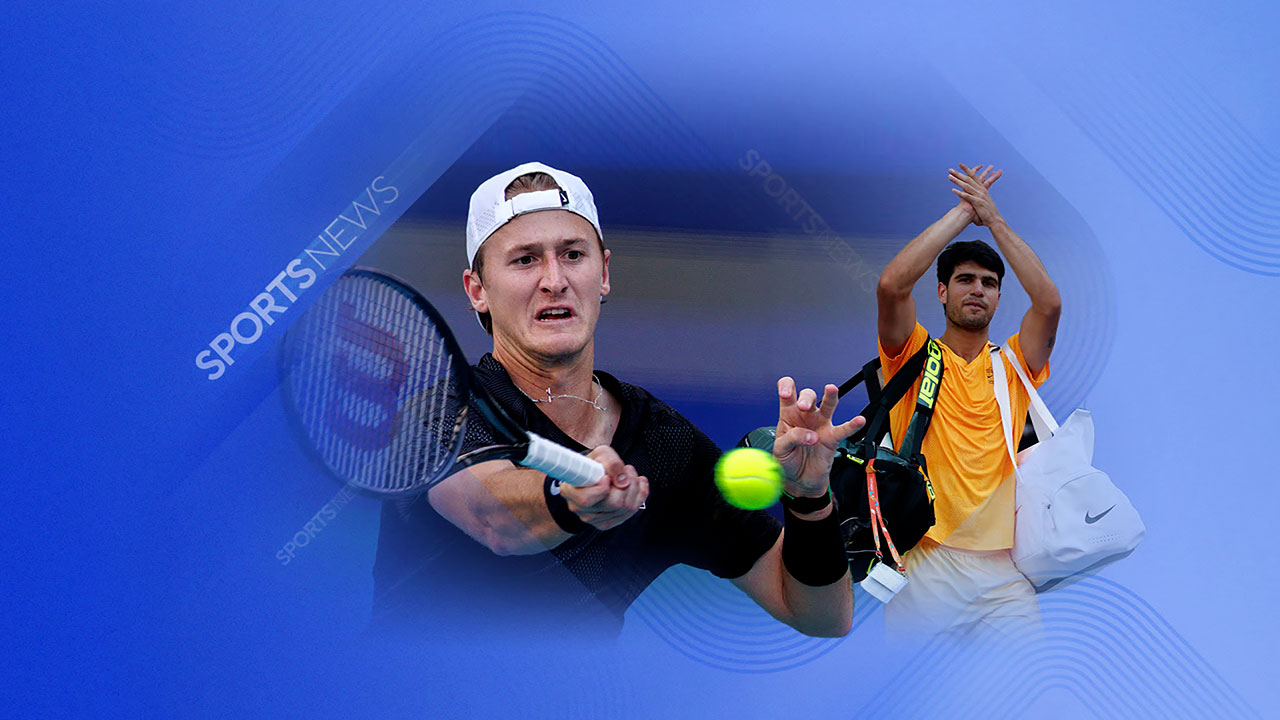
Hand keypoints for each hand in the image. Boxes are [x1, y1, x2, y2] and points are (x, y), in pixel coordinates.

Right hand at [558, 445, 648, 530]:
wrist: (593, 474)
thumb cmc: (594, 464)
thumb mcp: (601, 454)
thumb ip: (612, 463)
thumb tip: (623, 481)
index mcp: (570, 492)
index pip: (586, 499)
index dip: (602, 489)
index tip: (607, 477)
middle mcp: (579, 509)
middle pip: (614, 504)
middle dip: (627, 484)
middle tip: (626, 470)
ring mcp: (593, 519)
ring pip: (626, 508)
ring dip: (634, 487)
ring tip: (629, 474)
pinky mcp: (607, 523)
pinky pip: (631, 512)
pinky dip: (640, 495)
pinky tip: (637, 484)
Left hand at [773, 378, 865, 497]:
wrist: (799, 481)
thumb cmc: (787, 461)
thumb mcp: (780, 450)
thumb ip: (791, 438)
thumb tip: (811, 435)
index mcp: (788, 414)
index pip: (787, 392)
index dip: (786, 387)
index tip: (785, 394)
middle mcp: (806, 416)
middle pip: (808, 395)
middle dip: (806, 398)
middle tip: (803, 407)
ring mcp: (821, 425)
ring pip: (828, 405)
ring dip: (829, 396)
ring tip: (831, 389)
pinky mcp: (832, 438)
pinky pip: (844, 429)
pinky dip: (853, 425)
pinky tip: (859, 420)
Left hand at [950, 163, 1001, 225]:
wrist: (994, 220)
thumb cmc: (986, 212)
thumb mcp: (981, 201)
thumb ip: (975, 197)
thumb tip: (967, 198)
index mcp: (982, 189)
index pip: (974, 176)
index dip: (967, 169)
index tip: (960, 164)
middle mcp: (981, 190)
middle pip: (968, 179)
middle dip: (959, 173)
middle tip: (950, 169)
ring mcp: (979, 196)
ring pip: (967, 186)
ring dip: (957, 181)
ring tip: (949, 177)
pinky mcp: (977, 202)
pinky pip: (967, 196)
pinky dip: (960, 193)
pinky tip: (953, 190)